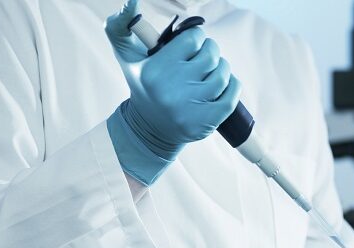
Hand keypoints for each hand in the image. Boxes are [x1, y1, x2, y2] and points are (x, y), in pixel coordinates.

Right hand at [105, 0, 240, 184]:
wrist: (149, 128)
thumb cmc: (143, 84)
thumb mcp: (126, 56)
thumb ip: (120, 26)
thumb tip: (131, 1)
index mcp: (154, 70)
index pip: (193, 38)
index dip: (196, 37)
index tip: (192, 44)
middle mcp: (171, 90)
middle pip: (211, 55)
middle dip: (211, 51)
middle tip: (205, 56)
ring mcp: (189, 108)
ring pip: (223, 75)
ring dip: (223, 68)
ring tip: (212, 71)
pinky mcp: (204, 123)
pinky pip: (231, 98)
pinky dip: (233, 87)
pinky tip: (225, 85)